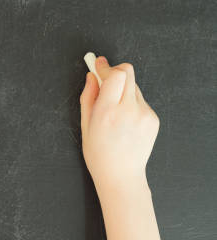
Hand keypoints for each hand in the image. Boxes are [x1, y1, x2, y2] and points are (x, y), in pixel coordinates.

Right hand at [79, 57, 159, 194]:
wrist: (120, 175)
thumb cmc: (98, 152)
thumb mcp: (85, 124)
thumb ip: (88, 96)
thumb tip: (92, 76)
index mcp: (107, 112)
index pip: (115, 75)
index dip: (106, 67)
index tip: (99, 65)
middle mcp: (128, 111)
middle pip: (128, 73)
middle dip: (115, 72)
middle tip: (106, 79)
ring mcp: (144, 115)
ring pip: (134, 86)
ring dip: (123, 89)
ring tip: (115, 109)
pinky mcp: (153, 119)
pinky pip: (141, 100)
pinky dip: (131, 102)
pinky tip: (125, 120)